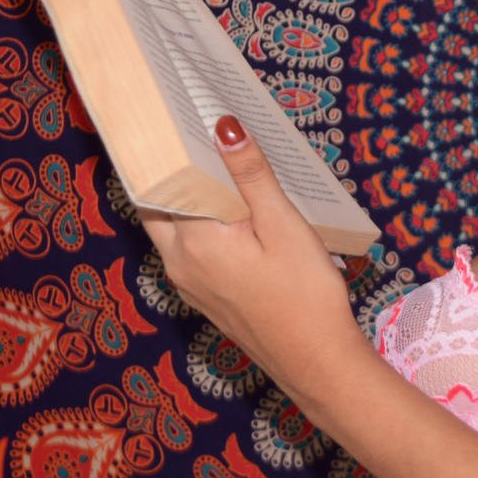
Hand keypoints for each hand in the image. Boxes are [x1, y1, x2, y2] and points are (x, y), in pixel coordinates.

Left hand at [140, 115, 362, 401]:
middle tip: (193, 128)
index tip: (176, 114)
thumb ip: (251, 175)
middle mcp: (179, 264)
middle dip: (172, 169)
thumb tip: (223, 125)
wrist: (318, 363)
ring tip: (217, 158)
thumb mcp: (284, 225)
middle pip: (159, 203)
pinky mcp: (206, 296)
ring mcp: (190, 284)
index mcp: (192, 243)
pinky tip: (234, 208)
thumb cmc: (306, 295)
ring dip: (189, 196)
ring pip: (174, 226)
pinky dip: (202, 221)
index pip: (160, 183)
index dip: (165, 148)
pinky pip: (191, 247)